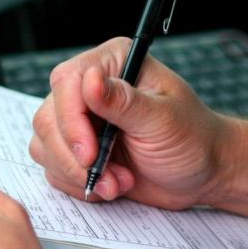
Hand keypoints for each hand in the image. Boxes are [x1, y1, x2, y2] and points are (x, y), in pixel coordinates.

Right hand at [30, 37, 233, 210]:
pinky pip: (54, 167)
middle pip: (49, 118)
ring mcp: (81, 120)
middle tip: (107, 176)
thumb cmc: (193, 139)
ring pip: (45, 145)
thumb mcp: (163, 120)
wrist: (202, 173)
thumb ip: (124, 102)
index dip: (71, 121)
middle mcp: (91, 88)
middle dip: (74, 156)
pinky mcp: (77, 149)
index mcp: (114, 63)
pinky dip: (79, 183)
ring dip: (78, 173)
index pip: (67, 82)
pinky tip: (112, 185)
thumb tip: (90, 81)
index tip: (90, 154)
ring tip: (118, 182)